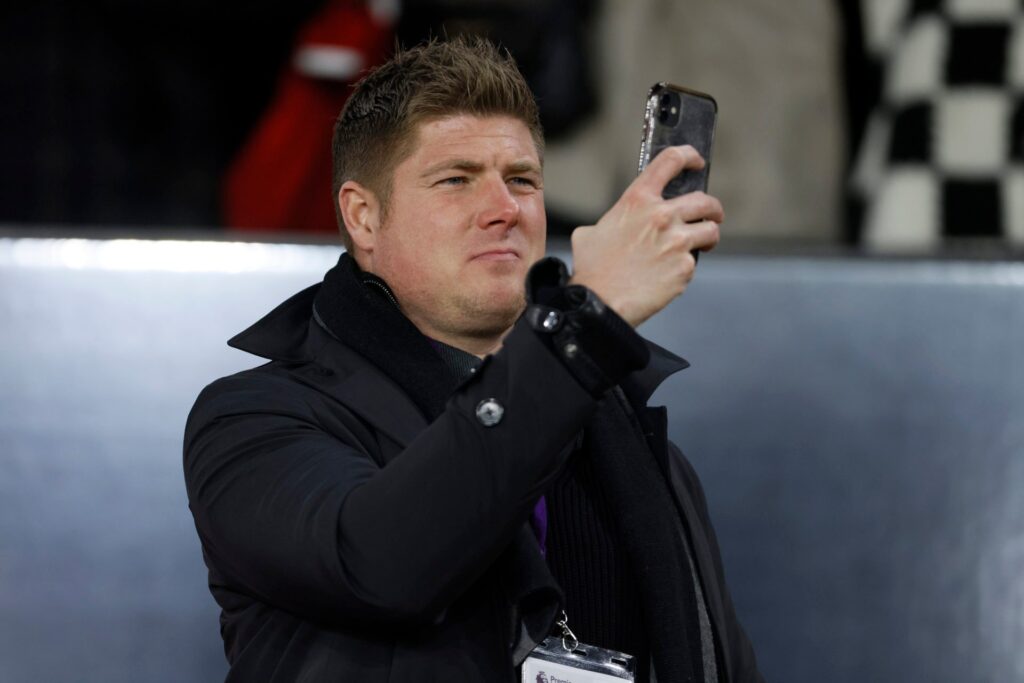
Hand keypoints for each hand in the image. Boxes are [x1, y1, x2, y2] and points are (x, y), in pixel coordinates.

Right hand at [569, 145, 722, 327]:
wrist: (599, 302)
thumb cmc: (592, 269)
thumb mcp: (590, 232)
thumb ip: (613, 221)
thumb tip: (617, 225)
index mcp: (637, 200)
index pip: (671, 160)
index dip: (689, 156)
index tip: (696, 162)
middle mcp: (661, 215)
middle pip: (704, 200)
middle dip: (712, 208)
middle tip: (711, 216)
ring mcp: (676, 242)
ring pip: (711, 230)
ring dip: (708, 236)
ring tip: (701, 245)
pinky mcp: (685, 267)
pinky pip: (695, 262)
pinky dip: (685, 267)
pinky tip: (669, 275)